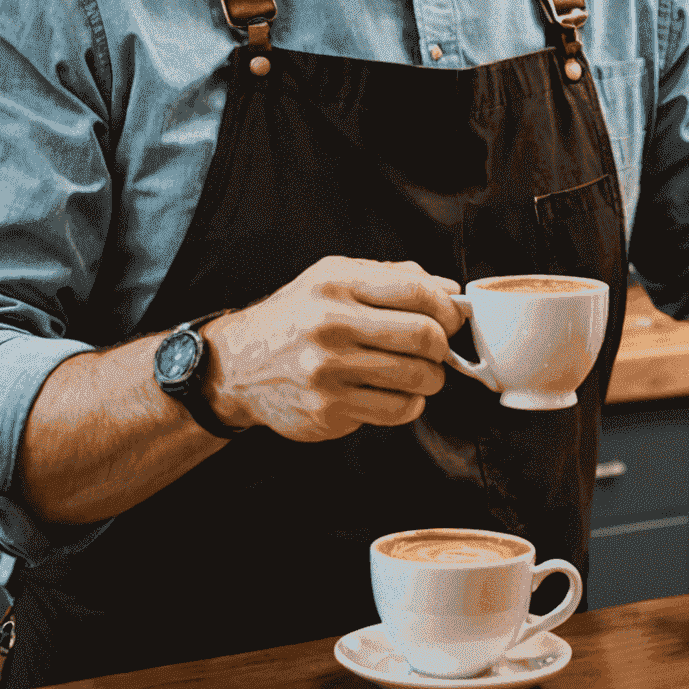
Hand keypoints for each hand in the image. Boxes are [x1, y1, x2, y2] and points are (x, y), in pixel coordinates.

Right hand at [200, 257, 464, 442]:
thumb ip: (393, 277)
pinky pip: (396, 410)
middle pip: (424, 337)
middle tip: (436, 349)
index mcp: (338, 285)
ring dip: (430, 378)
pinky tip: (394, 393)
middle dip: (442, 346)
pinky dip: (409, 404)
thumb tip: (449, 290)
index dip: (448, 308)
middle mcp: (331, 326)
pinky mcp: (328, 411)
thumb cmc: (296, 317)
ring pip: (417, 379)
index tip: (451, 318)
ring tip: (417, 372)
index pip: (418, 292)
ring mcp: (328, 372)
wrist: (238, 365)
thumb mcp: (335, 278)